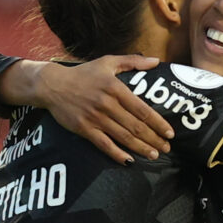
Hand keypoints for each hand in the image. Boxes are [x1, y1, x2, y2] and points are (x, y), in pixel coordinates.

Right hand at [37, 55, 174, 164]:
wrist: (52, 85)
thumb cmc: (83, 74)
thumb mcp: (107, 62)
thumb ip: (133, 61)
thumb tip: (156, 61)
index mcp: (115, 88)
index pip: (142, 110)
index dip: (158, 123)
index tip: (170, 133)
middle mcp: (107, 104)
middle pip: (136, 126)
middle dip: (154, 139)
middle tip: (167, 148)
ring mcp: (95, 118)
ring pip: (123, 137)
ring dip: (141, 148)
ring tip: (154, 155)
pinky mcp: (84, 129)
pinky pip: (104, 145)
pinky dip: (117, 154)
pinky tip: (129, 161)